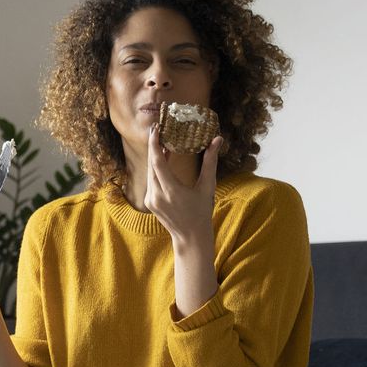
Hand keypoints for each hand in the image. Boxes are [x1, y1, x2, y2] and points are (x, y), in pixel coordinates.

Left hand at [145, 124, 223, 246]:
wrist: (190, 237)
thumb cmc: (201, 212)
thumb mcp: (207, 186)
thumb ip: (210, 162)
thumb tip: (217, 140)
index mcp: (170, 191)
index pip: (157, 162)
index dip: (154, 144)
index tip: (155, 129)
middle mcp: (157, 195)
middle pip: (151, 165)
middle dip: (154, 146)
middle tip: (160, 130)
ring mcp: (150, 200)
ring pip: (149, 172)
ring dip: (156, 157)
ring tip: (165, 143)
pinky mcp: (149, 202)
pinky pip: (151, 180)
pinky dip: (156, 169)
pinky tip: (164, 160)